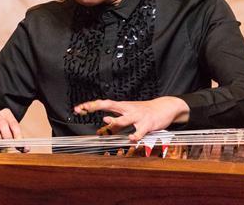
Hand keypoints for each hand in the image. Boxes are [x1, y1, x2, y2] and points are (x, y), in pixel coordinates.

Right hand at [0, 108, 28, 151]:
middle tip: (10, 146)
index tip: (20, 145)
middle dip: (7, 136)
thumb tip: (26, 149)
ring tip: (0, 147)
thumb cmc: (1, 134)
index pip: (14, 123)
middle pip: (3, 123)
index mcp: (6, 113)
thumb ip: (18, 141)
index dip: (18, 135)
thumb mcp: (11, 135)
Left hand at [73, 97, 189, 141]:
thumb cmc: (144, 112)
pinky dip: (136, 135)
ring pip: (124, 119)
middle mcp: (128, 109)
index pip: (104, 104)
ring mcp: (138, 116)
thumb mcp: (129, 113)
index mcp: (122, 106)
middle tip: (83, 109)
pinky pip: (140, 131)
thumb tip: (103, 122)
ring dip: (115, 121)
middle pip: (109, 105)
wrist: (165, 107)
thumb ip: (116, 119)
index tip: (78, 108)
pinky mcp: (148, 124)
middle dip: (95, 106)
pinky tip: (132, 139)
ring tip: (106, 122)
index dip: (90, 105)